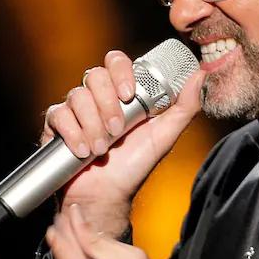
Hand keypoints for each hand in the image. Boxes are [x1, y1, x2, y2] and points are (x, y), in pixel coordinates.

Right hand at [41, 49, 204, 237]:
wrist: (106, 197)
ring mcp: (75, 111)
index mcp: (121, 93)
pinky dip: (72, 132)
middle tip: (117, 130)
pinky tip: (83, 150)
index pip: (116, 61)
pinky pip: (58, 115)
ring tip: (102, 148)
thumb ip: (184, 107)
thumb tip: (201, 76)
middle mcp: (96, 97)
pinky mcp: (57, 126)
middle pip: (94, 75)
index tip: (129, 94)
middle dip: (107, 104)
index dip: (121, 72)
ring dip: (92, 123)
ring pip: (77, 96)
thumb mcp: (164, 136)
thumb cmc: (134, 166)